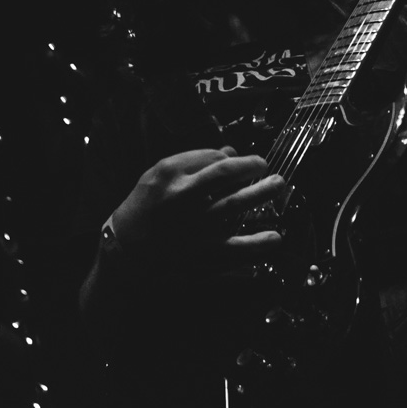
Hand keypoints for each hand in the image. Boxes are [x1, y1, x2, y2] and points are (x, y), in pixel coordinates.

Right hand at [108, 148, 285, 263]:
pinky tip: (275, 237)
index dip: (236, 160)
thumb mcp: (159, 176)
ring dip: (263, 194)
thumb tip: (230, 153)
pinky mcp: (206, 254)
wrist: (128, 251)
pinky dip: (260, 243)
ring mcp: (198, 227)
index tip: (247, 162)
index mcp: (172, 176)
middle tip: (269, 168)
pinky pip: (239, 248)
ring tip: (278, 186)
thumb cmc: (145, 209)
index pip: (214, 160)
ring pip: (237, 205)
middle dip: (254, 169)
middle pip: (229, 177)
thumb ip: (194, 162)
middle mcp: (186, 198)